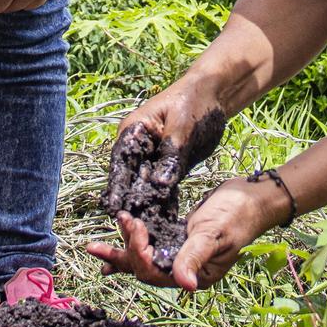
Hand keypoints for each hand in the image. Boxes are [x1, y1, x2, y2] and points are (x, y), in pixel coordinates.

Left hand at [87, 176, 285, 289]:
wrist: (252, 198)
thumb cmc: (237, 216)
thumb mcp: (213, 235)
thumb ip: (194, 257)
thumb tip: (185, 285)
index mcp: (195, 276)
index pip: (156, 272)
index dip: (140, 253)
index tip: (136, 227)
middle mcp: (185, 270)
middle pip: (144, 269)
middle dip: (120, 256)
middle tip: (93, 247)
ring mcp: (180, 254)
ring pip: (144, 258)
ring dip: (121, 250)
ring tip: (94, 248)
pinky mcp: (178, 238)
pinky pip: (151, 245)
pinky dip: (134, 242)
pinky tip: (119, 242)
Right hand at [99, 79, 228, 217]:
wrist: (215, 94)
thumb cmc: (194, 101)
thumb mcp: (183, 127)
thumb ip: (170, 155)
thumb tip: (158, 185)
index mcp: (133, 132)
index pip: (120, 163)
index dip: (115, 187)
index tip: (111, 209)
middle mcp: (139, 148)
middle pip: (130, 179)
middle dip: (130, 203)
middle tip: (129, 230)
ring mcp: (153, 159)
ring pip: (147, 187)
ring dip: (147, 207)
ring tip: (146, 232)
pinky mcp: (169, 167)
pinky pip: (165, 188)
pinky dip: (165, 202)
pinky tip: (165, 222)